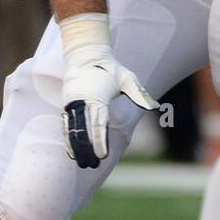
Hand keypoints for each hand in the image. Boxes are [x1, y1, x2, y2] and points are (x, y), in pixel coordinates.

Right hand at [59, 15, 158, 168]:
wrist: (86, 54)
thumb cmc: (109, 68)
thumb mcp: (126, 77)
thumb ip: (137, 92)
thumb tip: (152, 104)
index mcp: (96, 96)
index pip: (98, 122)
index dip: (99, 140)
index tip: (102, 155)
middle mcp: (81, 101)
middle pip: (84, 130)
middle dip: (88, 148)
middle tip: (92, 165)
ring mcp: (72, 103)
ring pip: (73, 129)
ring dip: (77, 147)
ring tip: (82, 163)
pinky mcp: (67, 104)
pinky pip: (67, 125)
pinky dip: (69, 139)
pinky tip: (72, 153)